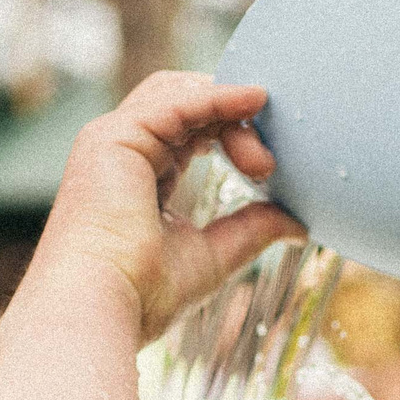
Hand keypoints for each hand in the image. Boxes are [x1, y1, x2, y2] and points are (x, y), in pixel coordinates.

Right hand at [41, 71, 302, 342]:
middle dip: (235, 121)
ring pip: (181, 93)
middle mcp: (122, 150)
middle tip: (268, 165)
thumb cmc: (143, 294)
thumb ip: (251, 229)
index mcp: (138, 174)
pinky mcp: (113, 136)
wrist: (102, 307)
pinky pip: (175, 101)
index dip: (233, 133)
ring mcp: (112, 139)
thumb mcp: (214, 255)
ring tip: (262, 158)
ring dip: (231, 114)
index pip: (190, 128)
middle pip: (186, 101)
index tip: (270, 167)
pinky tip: (255, 100)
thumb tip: (296, 221)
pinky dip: (218, 97)